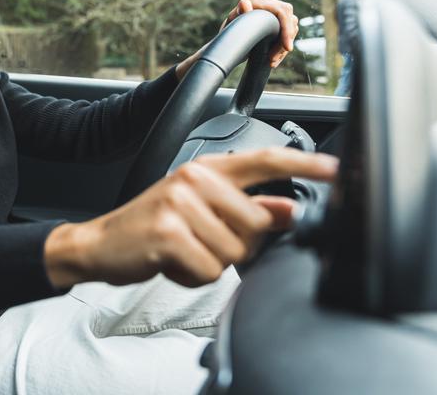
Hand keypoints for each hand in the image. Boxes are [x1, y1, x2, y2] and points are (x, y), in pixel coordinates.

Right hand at [44, 148, 337, 288]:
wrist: (100, 242)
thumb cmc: (153, 226)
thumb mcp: (200, 210)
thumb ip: (246, 207)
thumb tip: (289, 210)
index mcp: (207, 168)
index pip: (266, 160)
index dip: (305, 164)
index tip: (336, 171)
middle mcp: (195, 179)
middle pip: (256, 223)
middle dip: (237, 246)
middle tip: (202, 242)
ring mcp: (181, 204)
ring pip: (235, 252)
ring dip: (212, 263)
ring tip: (184, 252)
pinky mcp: (169, 232)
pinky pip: (209, 269)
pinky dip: (193, 276)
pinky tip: (172, 263)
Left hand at [176, 0, 298, 79]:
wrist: (226, 46)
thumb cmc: (227, 36)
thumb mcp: (231, 27)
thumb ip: (238, 14)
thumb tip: (245, 3)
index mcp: (255, 1)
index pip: (282, 11)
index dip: (287, 28)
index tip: (287, 47)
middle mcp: (265, 3)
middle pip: (290, 19)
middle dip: (286, 40)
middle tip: (273, 59)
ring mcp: (272, 12)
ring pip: (291, 28)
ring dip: (282, 48)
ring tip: (270, 61)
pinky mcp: (276, 23)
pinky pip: (288, 34)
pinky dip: (282, 49)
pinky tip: (272, 61)